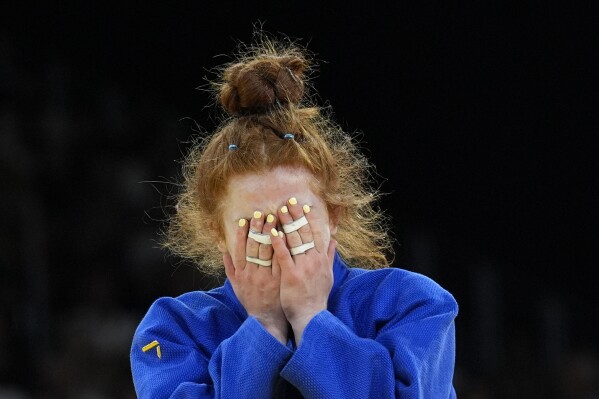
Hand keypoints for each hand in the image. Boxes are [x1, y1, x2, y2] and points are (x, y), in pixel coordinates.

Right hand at [224, 211, 287, 343]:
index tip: (245, 219)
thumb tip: (224, 250)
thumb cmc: (251, 301)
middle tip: (262, 213)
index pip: (240, 249)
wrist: (266, 320)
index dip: (243, 233)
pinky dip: (283, 247)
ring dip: (271, 233)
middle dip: (258, 228)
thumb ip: (230, 268)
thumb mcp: (236, 286)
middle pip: (255, 246)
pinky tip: (286, 235)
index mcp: (241, 273)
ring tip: (276, 218)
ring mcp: (266, 277)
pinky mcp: (279, 280)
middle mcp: (252, 273)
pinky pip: (281, 261)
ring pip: (268, 251)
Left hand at [271, 198, 335, 344]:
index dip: (309, 218)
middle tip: (288, 202)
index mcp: (321, 259)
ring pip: (294, 240)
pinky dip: (278, 242)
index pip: (316, 233)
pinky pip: (283, 255)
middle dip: (295, 216)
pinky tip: (271, 232)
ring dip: (286, 224)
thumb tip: (334, 240)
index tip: (302, 206)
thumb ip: (329, 256)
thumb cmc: (317, 296)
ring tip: (278, 211)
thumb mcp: (327, 275)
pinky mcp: (291, 275)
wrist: (310, 316)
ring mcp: (303, 267)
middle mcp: (314, 260)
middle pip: (304, 233)